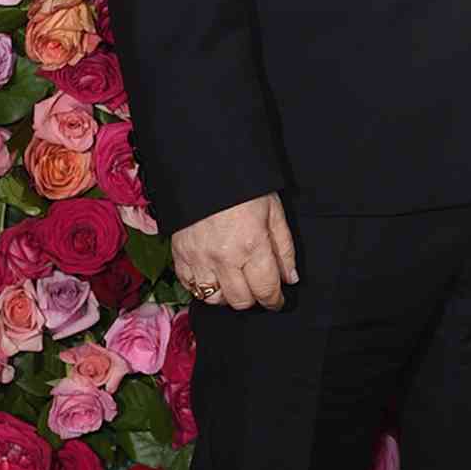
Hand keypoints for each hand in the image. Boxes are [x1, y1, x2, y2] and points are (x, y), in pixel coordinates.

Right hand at [173, 193, 297, 311]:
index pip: (266, 289)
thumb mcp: (273, 212)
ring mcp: (199, 258)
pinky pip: (190, 286)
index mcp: (252, 245)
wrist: (204, 169)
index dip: (275, 300)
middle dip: (253, 299)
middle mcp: (225, 257)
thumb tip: (290, 278)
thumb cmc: (243, 188)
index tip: (277, 301)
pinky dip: (202, 287)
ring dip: (227, 296)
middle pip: (240, 301)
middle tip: (257, 288)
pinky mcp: (180, 255)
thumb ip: (284, 248)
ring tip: (234, 282)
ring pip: (213, 299)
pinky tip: (212, 276)